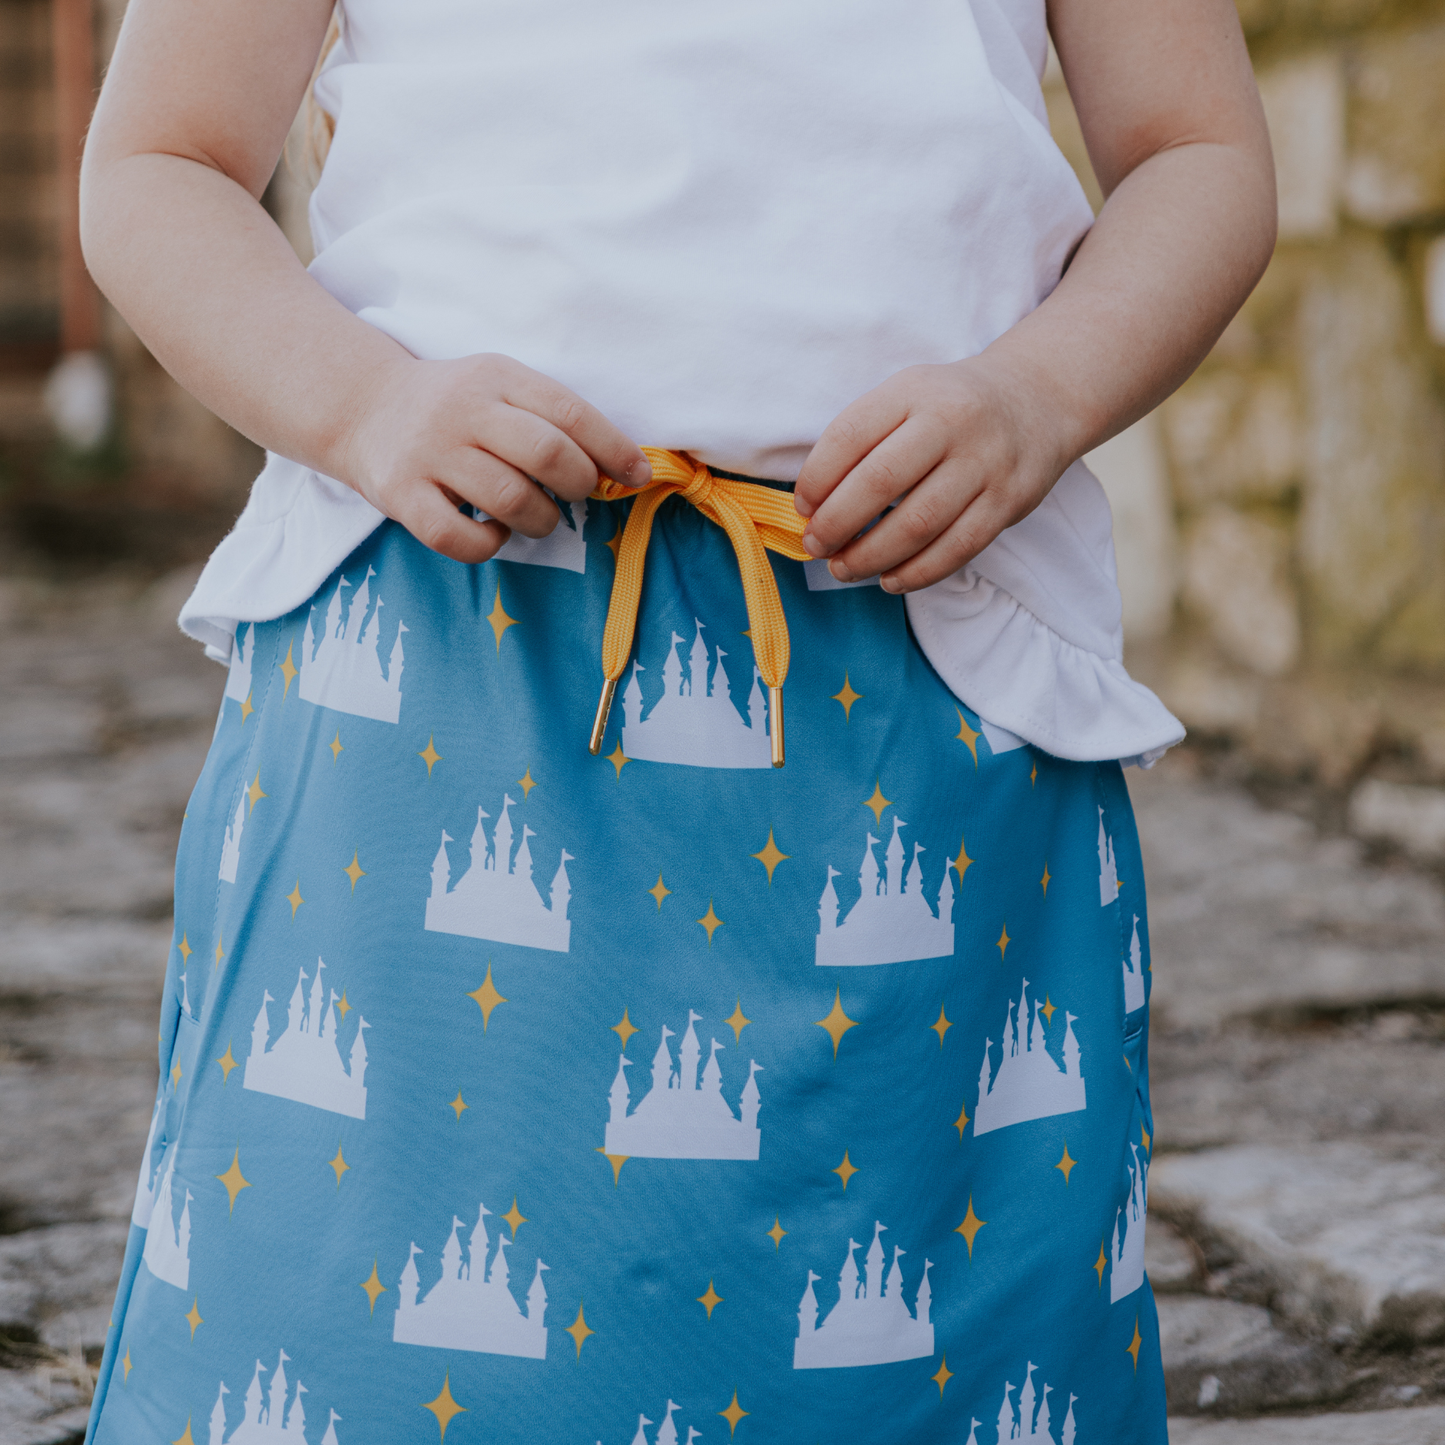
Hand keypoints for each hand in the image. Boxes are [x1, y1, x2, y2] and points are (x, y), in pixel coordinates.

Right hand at [339, 353, 650, 562]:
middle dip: (578, 485)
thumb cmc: (455, 408)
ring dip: (541, 520)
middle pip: (546, 454)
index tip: (638, 474)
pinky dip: (489, 544)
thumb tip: (623, 467)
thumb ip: (552, 417)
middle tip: (574, 494)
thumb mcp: (500, 388)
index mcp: (497, 376)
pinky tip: (491, 530)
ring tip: (536, 516)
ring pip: (511, 499)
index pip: (570, 412)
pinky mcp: (401, 495)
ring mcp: (429, 453)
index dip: (613, 448)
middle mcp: (462, 410)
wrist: (363, 407)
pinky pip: (459, 538)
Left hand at [792, 357, 1071, 592]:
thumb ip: (863, 439)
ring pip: (918, 524)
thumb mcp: (906, 397)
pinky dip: (917, 573)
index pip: (850, 435)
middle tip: (816, 546)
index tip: (802, 507)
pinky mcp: (1008, 501)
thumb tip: (814, 506)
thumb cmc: (949, 407)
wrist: (1037, 400)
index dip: (817, 478)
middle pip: (880, 482)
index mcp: (913, 392)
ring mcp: (984, 464)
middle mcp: (951, 423)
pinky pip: (957, 548)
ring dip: (871, 556)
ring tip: (844, 568)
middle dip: (836, 524)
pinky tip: (890, 580)